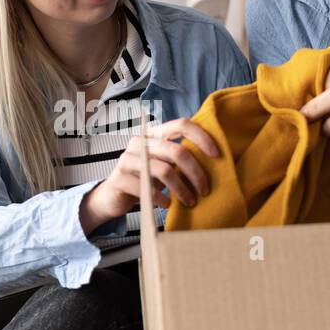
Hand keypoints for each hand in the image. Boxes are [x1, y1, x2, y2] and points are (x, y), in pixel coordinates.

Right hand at [79, 117, 218, 231]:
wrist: (113, 197)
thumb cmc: (145, 180)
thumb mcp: (164, 165)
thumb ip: (180, 159)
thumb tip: (214, 161)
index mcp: (153, 134)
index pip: (181, 124)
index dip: (201, 137)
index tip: (216, 155)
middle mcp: (139, 142)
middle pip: (176, 151)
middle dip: (195, 173)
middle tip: (205, 190)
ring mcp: (127, 159)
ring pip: (164, 171)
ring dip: (181, 189)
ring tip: (190, 202)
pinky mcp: (119, 178)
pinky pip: (148, 189)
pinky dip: (162, 199)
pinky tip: (167, 205)